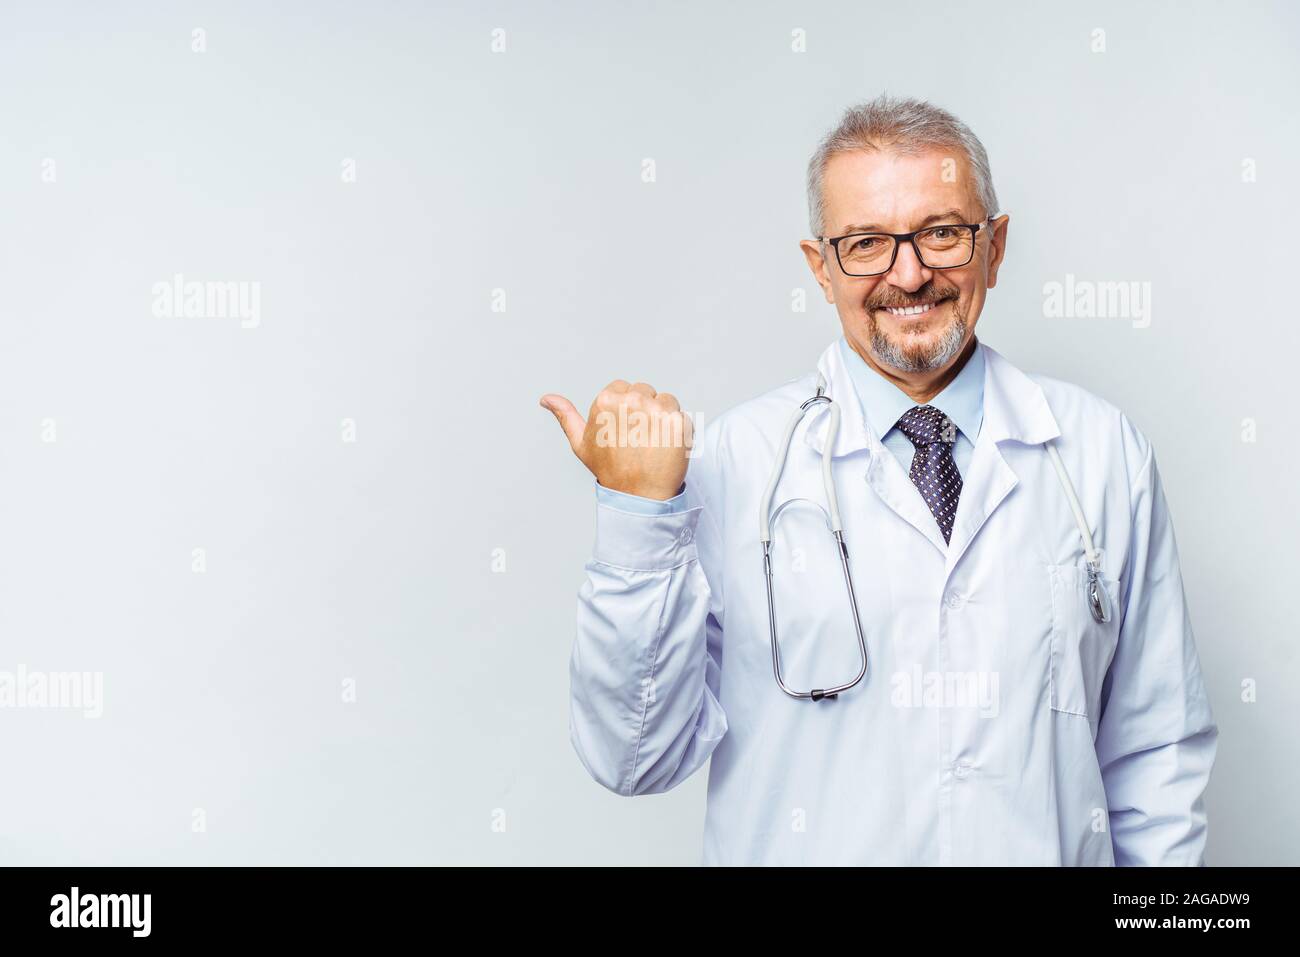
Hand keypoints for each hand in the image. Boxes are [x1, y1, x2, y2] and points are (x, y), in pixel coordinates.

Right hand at [540, 380, 692, 500]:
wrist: (638, 496)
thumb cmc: (609, 470)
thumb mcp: (581, 443)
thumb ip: (565, 416)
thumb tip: (545, 398)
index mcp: (606, 400)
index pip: (624, 387)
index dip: (625, 408)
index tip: (624, 429)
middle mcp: (631, 401)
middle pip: (646, 391)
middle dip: (644, 410)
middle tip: (638, 439)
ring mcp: (656, 411)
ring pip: (667, 400)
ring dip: (664, 418)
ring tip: (653, 443)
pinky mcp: (678, 422)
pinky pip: (683, 416)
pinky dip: (679, 432)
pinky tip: (667, 448)